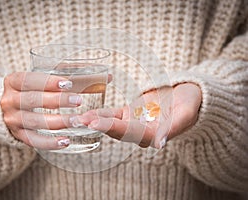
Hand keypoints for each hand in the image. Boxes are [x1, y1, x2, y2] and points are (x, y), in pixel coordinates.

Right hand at [0, 72, 81, 149]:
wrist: (5, 109)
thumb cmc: (28, 91)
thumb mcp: (34, 81)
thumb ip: (53, 82)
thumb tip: (84, 82)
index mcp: (12, 82)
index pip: (29, 80)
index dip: (48, 82)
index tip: (68, 84)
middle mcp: (9, 100)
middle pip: (33, 100)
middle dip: (57, 100)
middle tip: (78, 101)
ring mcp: (12, 119)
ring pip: (35, 121)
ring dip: (58, 121)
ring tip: (76, 121)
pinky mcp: (17, 135)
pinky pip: (33, 140)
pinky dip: (50, 142)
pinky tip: (65, 141)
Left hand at [75, 83, 201, 147]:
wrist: (188, 95)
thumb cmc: (191, 103)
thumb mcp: (186, 113)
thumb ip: (173, 128)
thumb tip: (160, 144)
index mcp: (153, 135)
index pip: (131, 133)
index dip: (113, 128)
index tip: (95, 123)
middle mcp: (141, 132)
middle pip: (117, 130)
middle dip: (98, 125)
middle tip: (80, 120)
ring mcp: (134, 123)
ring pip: (112, 123)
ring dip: (95, 120)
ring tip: (78, 117)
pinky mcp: (130, 114)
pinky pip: (113, 114)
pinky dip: (100, 113)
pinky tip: (87, 113)